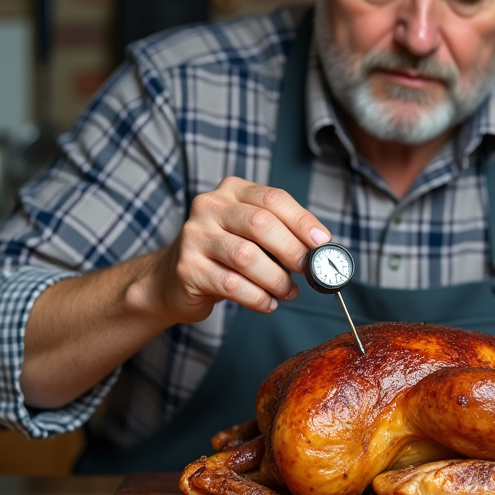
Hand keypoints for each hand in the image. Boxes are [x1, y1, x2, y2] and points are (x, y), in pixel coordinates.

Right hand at [148, 177, 330, 323]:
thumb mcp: (249, 233)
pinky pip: (231, 284)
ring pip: (246, 256)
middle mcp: (210, 207)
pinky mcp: (187, 268)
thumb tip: (319, 249)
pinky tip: (267, 303)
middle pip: (260, 224)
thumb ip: (280, 233)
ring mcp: (195, 236)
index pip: (273, 199)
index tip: (323, 243)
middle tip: (309, 271)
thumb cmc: (222, 255)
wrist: (171, 280)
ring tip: (288, 291)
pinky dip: (257, 297)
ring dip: (276, 279)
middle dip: (292, 251)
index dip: (302, 221)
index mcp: (232, 191)